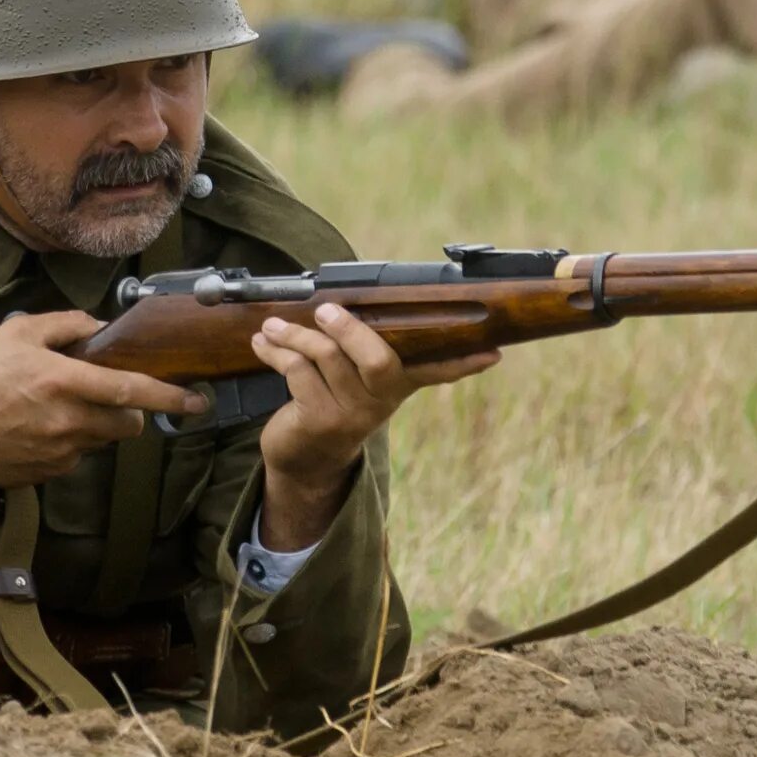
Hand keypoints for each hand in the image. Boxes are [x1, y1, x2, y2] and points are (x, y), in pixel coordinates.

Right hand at [0, 312, 207, 489]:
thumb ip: (65, 324)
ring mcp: (59, 452)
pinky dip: (70, 443)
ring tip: (59, 409)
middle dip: (131, 412)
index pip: (131, 391)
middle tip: (110, 397)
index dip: (169, 396)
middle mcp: (67, 421)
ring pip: (102, 441)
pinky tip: (39, 428)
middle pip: (128, 425)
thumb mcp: (18, 333)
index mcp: (63, 382)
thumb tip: (98, 327)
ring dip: (96, 426)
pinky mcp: (48, 473)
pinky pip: (76, 457)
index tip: (197, 400)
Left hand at [250, 302, 497, 548]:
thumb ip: (363, 344)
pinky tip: (262, 345)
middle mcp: (382, 400)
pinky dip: (275, 353)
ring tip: (272, 326)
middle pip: (378, 359)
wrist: (305, 458)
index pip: (440, 371)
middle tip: (326, 310)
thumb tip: (349, 298)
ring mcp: (352, 413)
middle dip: (350, 329)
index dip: (466, 364)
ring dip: (294, 335)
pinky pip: (297, 373)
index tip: (493, 354)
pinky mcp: (319, 420)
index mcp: (399, 383)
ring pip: (327, 358)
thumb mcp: (356, 376)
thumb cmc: (331, 400)